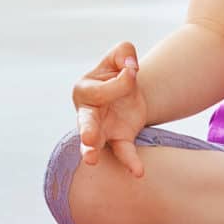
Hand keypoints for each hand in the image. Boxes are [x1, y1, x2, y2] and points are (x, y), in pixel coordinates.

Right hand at [72, 42, 148, 177]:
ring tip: (91, 159)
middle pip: (85, 122)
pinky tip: (138, 172)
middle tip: (87, 138)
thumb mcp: (120, 55)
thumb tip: (130, 68)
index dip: (122, 82)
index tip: (132, 71)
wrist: (129, 91)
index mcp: (84, 89)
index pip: (103, 90)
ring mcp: (101, 130)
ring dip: (92, 150)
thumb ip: (123, 52)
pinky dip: (130, 162)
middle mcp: (87, 113)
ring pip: (94, 143)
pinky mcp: (118, 139)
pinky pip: (122, 152)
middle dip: (86, 130)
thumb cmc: (118, 71)